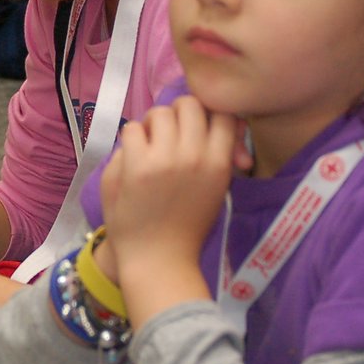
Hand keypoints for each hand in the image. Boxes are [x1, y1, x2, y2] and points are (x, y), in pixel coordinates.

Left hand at [100, 97, 236, 283]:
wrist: (158, 259)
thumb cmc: (188, 226)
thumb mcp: (217, 190)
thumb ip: (222, 154)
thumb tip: (232, 125)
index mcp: (219, 163)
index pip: (223, 113)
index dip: (208, 113)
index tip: (196, 126)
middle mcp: (195, 156)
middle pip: (189, 104)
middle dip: (178, 114)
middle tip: (169, 133)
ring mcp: (165, 159)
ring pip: (159, 113)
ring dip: (152, 125)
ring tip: (149, 145)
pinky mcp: (136, 166)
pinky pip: (131, 129)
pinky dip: (131, 139)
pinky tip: (132, 158)